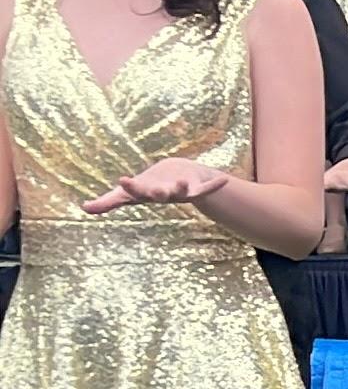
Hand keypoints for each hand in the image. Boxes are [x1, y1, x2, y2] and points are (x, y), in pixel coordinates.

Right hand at [82, 158, 231, 213]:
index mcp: (146, 194)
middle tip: (155, 192)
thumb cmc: (147, 187)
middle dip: (157, 193)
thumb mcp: (127, 194)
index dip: (129, 187)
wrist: (173, 178)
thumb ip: (108, 203)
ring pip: (181, 192)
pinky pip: (207, 189)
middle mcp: (164, 195)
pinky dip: (215, 185)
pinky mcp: (196, 186)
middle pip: (159, 195)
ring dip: (180, 189)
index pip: (134, 192)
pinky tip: (225, 180)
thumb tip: (83, 210)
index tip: (122, 180)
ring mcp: (181, 192)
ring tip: (178, 183)